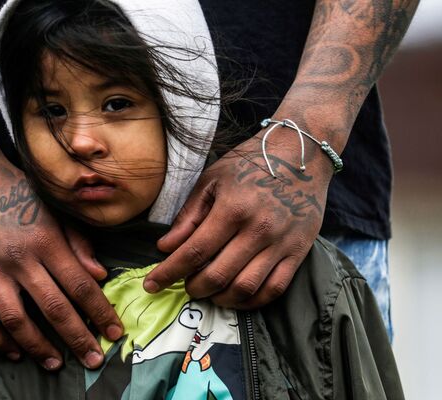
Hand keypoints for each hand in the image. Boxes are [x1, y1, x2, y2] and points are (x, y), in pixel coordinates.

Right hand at [0, 160, 121, 369]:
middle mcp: (20, 257)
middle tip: (93, 361)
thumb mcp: (54, 210)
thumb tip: (100, 275)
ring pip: (17, 319)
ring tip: (55, 364)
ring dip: (38, 347)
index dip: (100, 313)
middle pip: (54, 308)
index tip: (115, 334)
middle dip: (78, 338)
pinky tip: (14, 351)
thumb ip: (78, 242)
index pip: (81, 285)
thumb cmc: (19, 194)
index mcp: (48, 240)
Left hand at [144, 134, 331, 308]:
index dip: (169, 273)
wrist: (300, 153)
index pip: (194, 251)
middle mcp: (258, 229)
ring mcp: (281, 243)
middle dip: (193, 287)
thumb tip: (165, 248)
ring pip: (245, 288)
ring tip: (208, 292)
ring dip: (220, 298)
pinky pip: (274, 289)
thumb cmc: (250, 164)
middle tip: (185, 285)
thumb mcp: (212, 180)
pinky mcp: (298, 252)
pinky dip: (251, 300)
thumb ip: (188, 216)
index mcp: (232, 209)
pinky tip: (236, 295)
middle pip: (217, 275)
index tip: (152, 284)